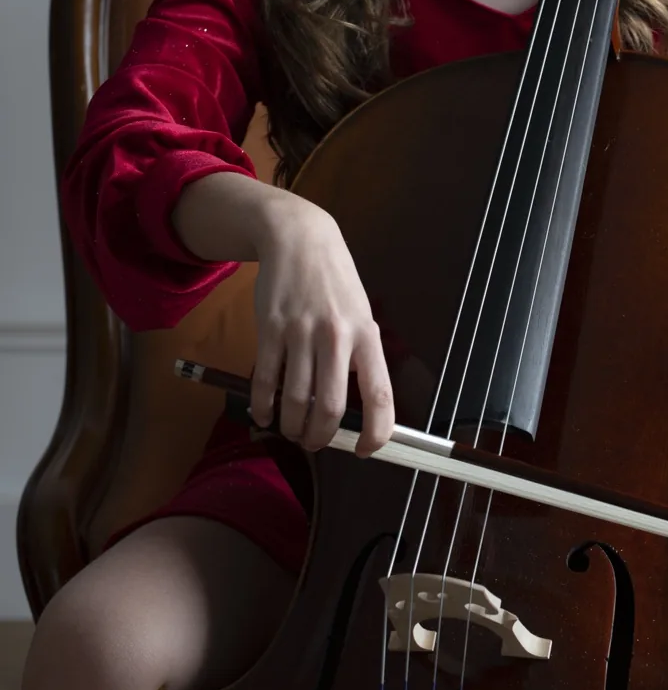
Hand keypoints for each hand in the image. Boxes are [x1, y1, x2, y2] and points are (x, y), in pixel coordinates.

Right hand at [249, 195, 393, 457]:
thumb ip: (357, 357)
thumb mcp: (360, 314)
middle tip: (314, 443)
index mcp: (367, 336)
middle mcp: (337, 336)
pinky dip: (263, 406)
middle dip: (321, 437)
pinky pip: (266, 380)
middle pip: (331, 407)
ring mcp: (302, 332)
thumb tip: (351, 408)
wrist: (299, 239)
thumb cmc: (334, 283)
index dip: (377, 432)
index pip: (380, 396)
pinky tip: (264, 414)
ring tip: (290, 430)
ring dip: (291, 426)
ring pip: (296, 400)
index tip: (367, 450)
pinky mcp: (271, 329)